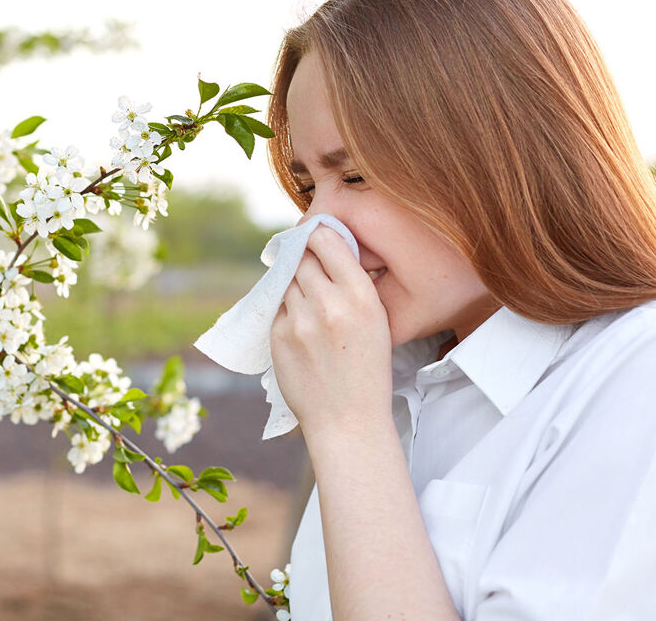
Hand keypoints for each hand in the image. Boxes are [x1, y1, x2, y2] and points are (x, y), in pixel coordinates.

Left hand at [270, 226, 393, 436]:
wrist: (348, 420)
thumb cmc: (366, 370)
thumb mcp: (377, 321)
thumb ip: (352, 285)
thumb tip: (325, 249)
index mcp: (361, 296)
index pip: (327, 241)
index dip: (317, 235)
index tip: (315, 237)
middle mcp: (329, 303)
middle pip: (302, 258)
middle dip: (305, 260)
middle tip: (310, 271)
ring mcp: (300, 320)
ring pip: (287, 281)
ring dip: (294, 286)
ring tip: (310, 307)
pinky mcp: (279, 336)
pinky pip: (278, 307)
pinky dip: (286, 311)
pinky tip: (302, 329)